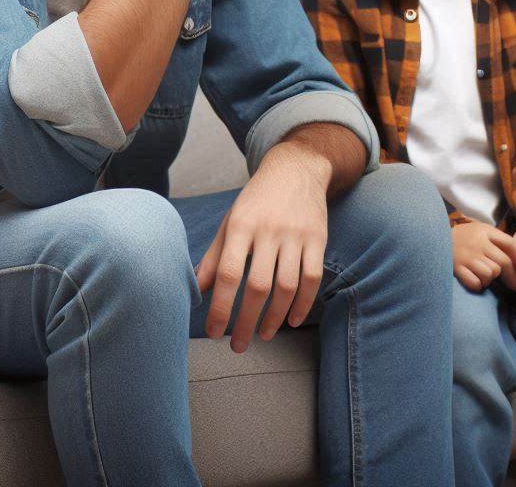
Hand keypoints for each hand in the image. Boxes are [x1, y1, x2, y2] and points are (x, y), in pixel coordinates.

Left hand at [195, 140, 327, 351]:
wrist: (295, 169)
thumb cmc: (256, 201)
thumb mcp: (230, 221)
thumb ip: (215, 256)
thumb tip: (196, 289)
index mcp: (241, 225)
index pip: (229, 273)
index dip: (220, 306)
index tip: (213, 331)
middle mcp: (268, 231)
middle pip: (258, 286)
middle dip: (246, 321)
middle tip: (237, 346)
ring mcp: (295, 236)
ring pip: (287, 287)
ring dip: (274, 317)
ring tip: (262, 335)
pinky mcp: (318, 240)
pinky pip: (313, 279)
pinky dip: (303, 304)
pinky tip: (293, 321)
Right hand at [451, 221, 515, 291]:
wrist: (434, 236)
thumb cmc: (465, 236)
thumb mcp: (482, 230)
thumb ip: (500, 241)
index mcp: (484, 231)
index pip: (510, 244)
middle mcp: (476, 243)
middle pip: (503, 262)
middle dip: (508, 274)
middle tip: (507, 278)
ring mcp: (466, 256)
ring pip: (491, 274)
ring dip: (490, 278)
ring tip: (483, 273)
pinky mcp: (457, 268)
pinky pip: (476, 283)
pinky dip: (477, 284)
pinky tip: (474, 279)